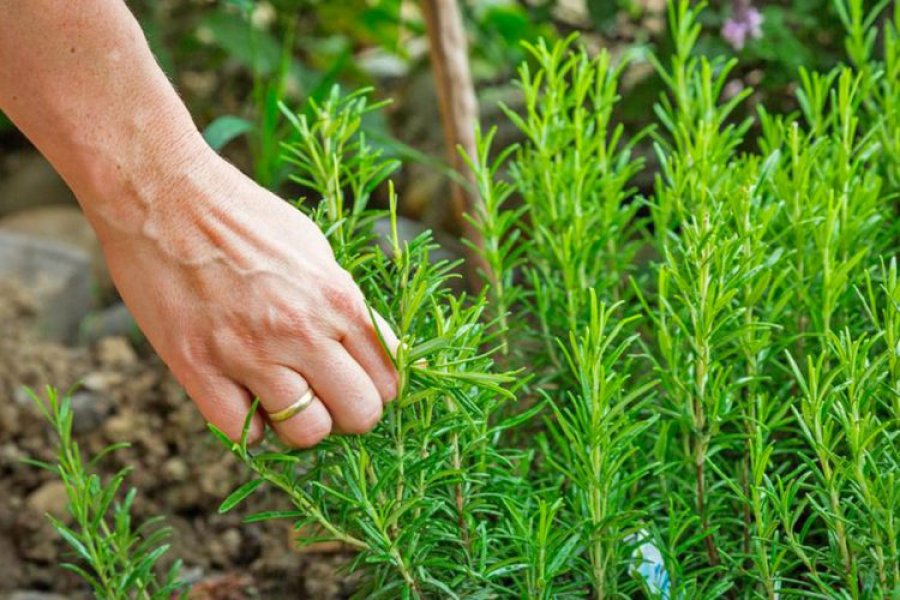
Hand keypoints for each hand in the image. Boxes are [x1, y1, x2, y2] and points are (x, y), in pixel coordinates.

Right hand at [95, 147, 398, 446]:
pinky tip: (244, 399)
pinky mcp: (198, 368)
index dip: (378, 389)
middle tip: (327, 398)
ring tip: (284, 399)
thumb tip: (374, 348)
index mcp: (337, 299)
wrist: (162, 195)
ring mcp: (249, 353)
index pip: (389, 378)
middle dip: (348, 414)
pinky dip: (250, 426)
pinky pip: (244, 433)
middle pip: (359, 415)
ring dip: (300, 424)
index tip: (359, 385)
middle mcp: (302, 331)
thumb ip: (345, 304)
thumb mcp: (315, 250)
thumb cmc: (243, 217)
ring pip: (306, 432)